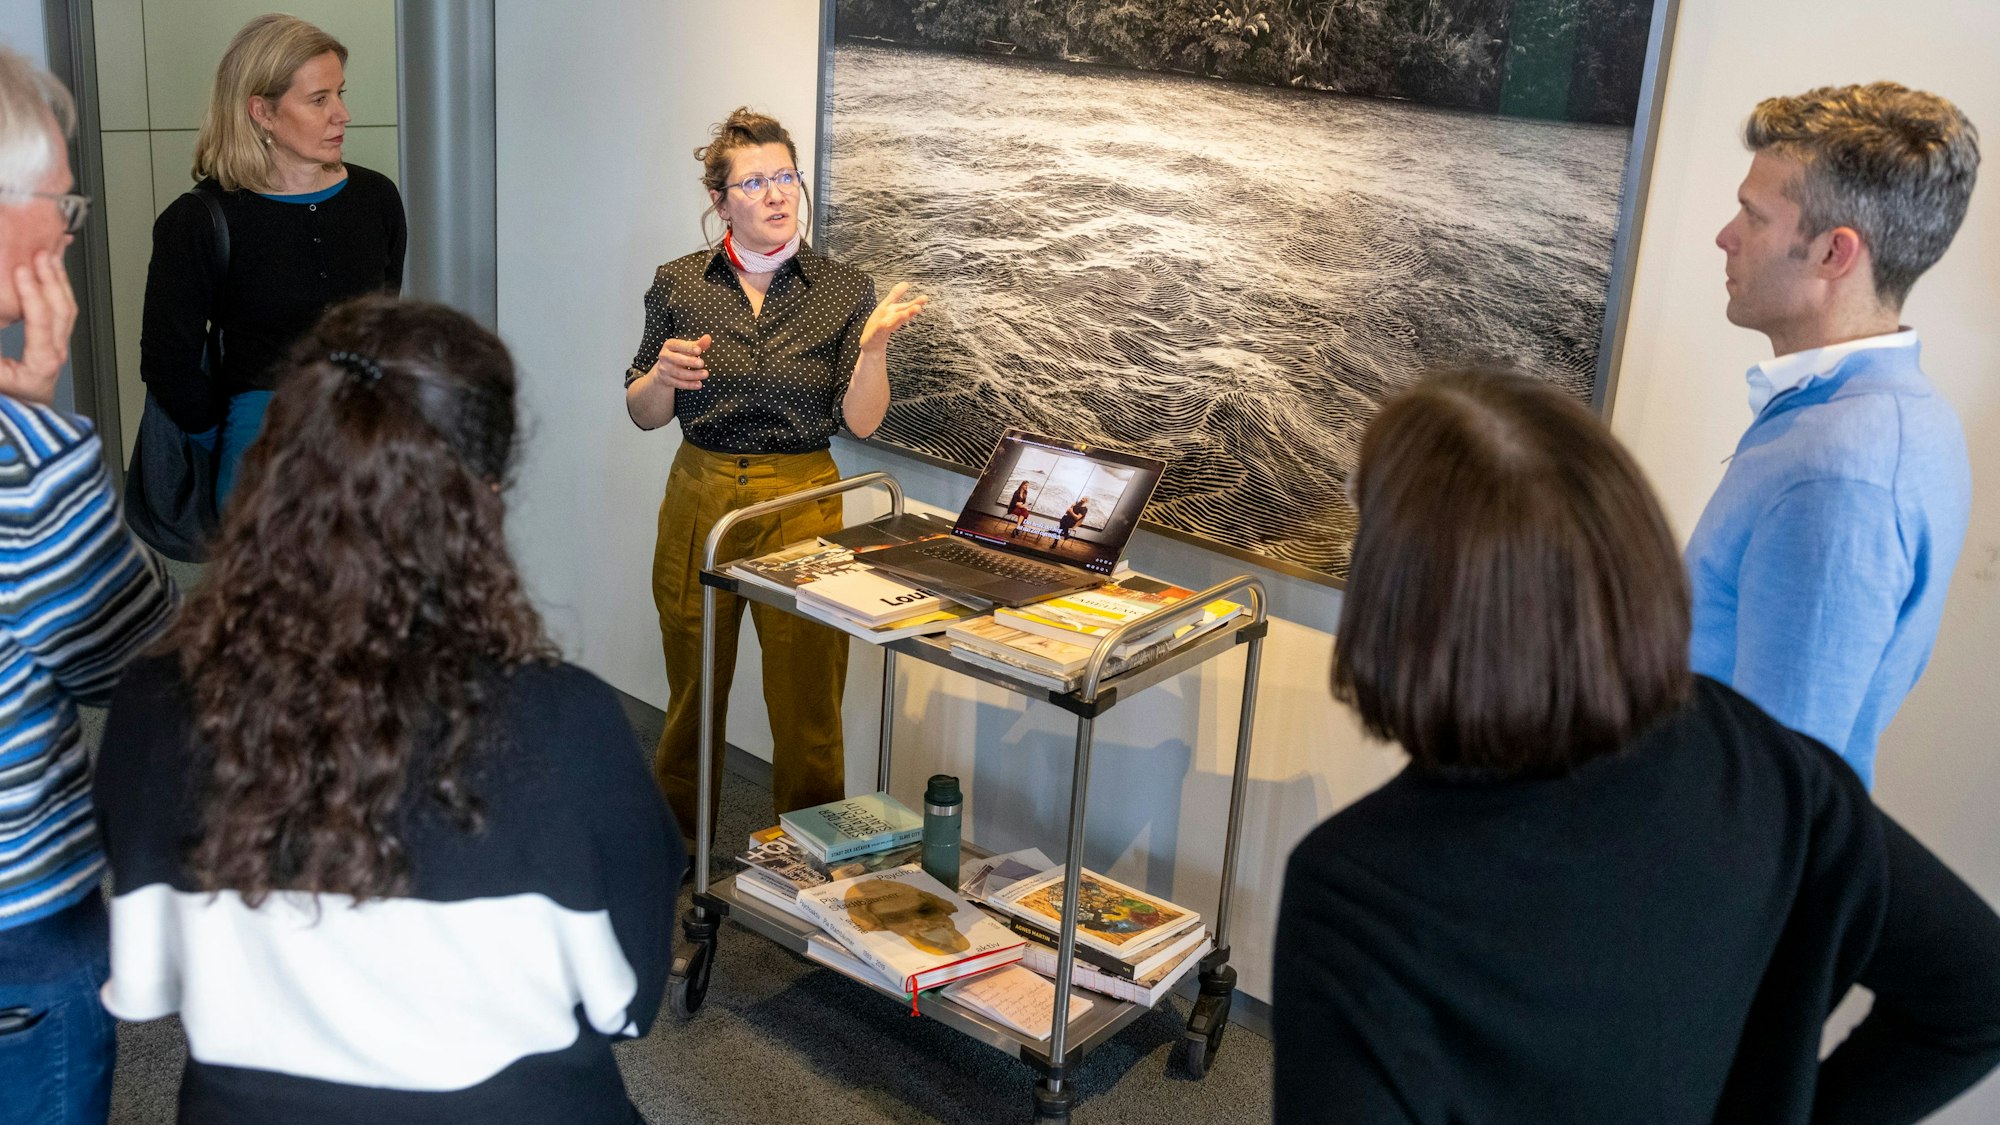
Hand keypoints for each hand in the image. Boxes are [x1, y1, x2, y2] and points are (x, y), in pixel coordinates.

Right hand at [0, 252, 76, 406]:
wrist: (11, 418)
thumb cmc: (2, 401)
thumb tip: (2, 315)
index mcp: (39, 366)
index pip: (41, 322)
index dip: (32, 293)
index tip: (21, 271)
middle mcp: (54, 357)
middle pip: (61, 311)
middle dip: (51, 279)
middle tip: (39, 254)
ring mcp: (56, 352)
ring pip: (66, 311)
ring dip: (58, 281)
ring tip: (49, 257)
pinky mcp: (53, 347)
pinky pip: (61, 315)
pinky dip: (57, 291)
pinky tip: (50, 274)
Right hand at [653, 334, 710, 390]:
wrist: (664, 368)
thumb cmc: (680, 354)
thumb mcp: (687, 348)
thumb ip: (699, 344)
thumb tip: (708, 338)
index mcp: (669, 345)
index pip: (678, 345)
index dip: (688, 348)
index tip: (699, 350)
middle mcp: (664, 356)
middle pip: (677, 359)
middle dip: (690, 362)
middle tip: (702, 363)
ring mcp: (664, 369)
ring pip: (679, 373)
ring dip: (693, 375)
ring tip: (705, 374)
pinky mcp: (666, 380)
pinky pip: (678, 384)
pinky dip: (689, 385)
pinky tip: (699, 384)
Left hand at [858, 282, 927, 354]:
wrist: (872, 346)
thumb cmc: (880, 326)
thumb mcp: (887, 307)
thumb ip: (896, 295)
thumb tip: (906, 283)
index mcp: (895, 315)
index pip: (907, 308)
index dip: (915, 303)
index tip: (925, 298)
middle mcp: (892, 322)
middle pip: (902, 316)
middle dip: (910, 312)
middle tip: (919, 307)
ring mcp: (883, 330)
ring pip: (892, 323)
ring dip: (898, 319)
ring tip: (904, 314)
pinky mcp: (874, 336)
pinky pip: (877, 331)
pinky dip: (881, 327)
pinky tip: (884, 323)